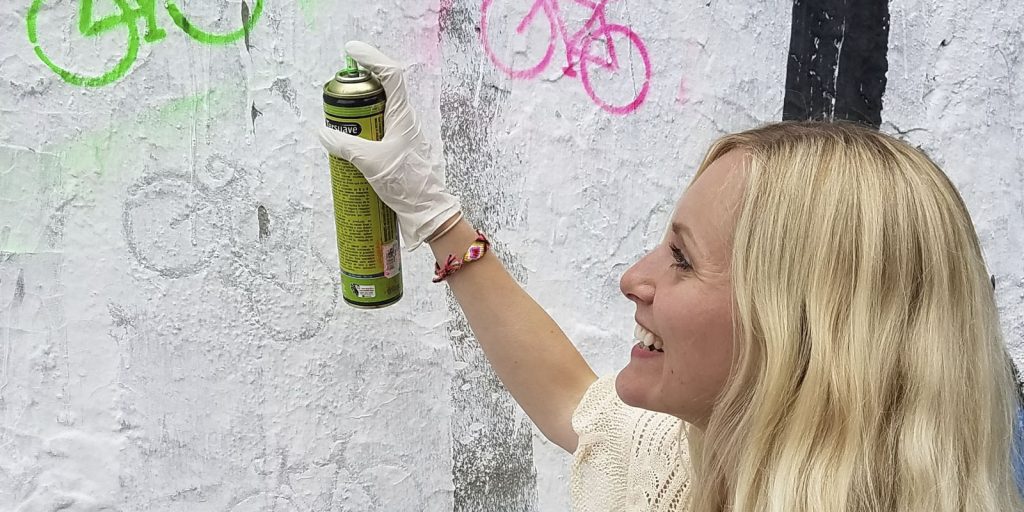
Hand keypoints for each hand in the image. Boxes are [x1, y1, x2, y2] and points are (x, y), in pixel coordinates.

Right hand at [318, 41, 460, 250]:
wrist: (428, 211)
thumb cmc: (406, 185)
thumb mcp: (370, 163)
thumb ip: (345, 146)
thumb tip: (324, 133)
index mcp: (403, 116)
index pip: (391, 74)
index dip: (372, 57)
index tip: (352, 51)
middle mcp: (407, 120)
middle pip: (384, 88)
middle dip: (362, 84)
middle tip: (341, 90)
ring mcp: (406, 134)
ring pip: (383, 109)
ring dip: (363, 107)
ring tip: (342, 116)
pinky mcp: (402, 148)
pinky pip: (382, 128)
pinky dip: (366, 127)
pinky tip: (353, 140)